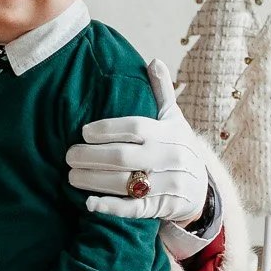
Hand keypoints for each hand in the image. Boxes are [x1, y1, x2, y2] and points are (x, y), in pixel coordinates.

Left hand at [65, 58, 208, 223]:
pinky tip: (90, 203)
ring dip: (93, 180)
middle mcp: (168, 157)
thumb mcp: (175, 120)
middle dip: (91, 156)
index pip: (134, 127)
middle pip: (123, 156)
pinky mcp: (161, 207)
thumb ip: (162, 92)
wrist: (202, 190)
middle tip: (68, 155)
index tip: (83, 131)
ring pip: (124, 182)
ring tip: (71, 176)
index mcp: (168, 133)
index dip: (106, 128)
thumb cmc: (179, 149)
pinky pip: (133, 209)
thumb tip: (154, 61)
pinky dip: (110, 207)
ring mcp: (166, 184)